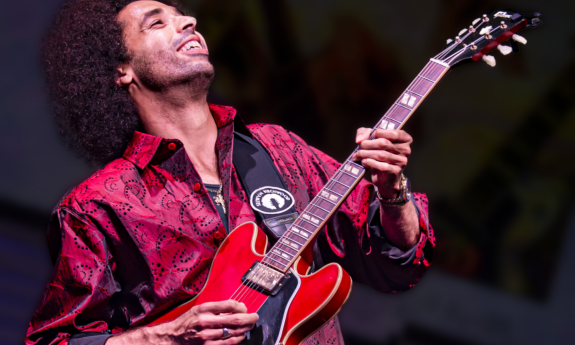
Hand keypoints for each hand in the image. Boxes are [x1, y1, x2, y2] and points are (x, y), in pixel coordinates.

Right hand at [106, 300, 258, 344]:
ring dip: (245, 329)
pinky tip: (240, 336)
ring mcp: (207, 336)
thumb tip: (238, 306)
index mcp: (204, 308)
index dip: (242, 306)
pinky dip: (237, 339)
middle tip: (255, 317)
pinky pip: (228, 343)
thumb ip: (216, 308)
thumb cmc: (187, 322)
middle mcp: (205, 321)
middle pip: (235, 319)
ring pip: (234, 332)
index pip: (230, 304)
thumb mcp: (199, 309)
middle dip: (249, 318)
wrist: (172, 337)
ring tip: (249, 326)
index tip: (245, 308)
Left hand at [352, 128, 411, 198]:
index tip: (368, 137)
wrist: (385, 176)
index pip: (393, 133)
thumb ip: (366, 132)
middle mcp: (406, 149)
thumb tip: (359, 139)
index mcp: (405, 139)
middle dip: (367, 144)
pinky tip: (364, 162)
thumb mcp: (374, 139)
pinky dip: (371, 163)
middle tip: (359, 147)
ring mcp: (402, 161)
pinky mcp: (395, 171)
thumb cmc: (380, 153)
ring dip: (366, 154)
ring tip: (358, 155)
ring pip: (381, 155)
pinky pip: (382, 166)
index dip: (377, 133)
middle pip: (383, 143)